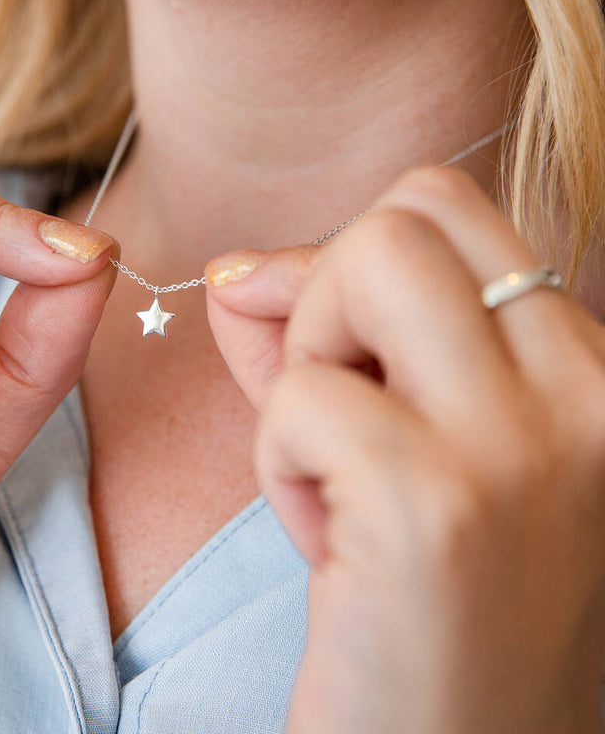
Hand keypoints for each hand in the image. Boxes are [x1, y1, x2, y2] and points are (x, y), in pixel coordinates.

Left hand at [207, 167, 604, 732]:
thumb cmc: (420, 597)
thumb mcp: (392, 444)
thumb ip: (319, 336)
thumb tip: (236, 268)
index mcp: (593, 369)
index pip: (445, 208)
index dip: (353, 263)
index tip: (332, 351)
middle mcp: (589, 390)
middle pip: (403, 218)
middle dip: (328, 297)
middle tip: (337, 406)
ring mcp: (522, 444)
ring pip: (361, 264)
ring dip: (308, 367)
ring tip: (334, 471)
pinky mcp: (435, 506)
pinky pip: (301, 397)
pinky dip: (281, 460)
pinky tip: (328, 542)